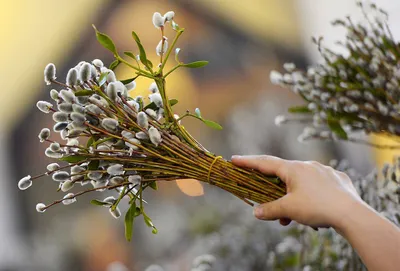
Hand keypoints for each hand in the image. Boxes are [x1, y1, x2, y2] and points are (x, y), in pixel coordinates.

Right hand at [232, 155, 363, 228]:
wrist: (352, 214)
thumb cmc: (317, 208)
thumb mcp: (289, 210)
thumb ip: (270, 210)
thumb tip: (256, 212)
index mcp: (293, 169)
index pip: (265, 163)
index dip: (248, 162)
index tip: (234, 159)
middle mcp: (308, 165)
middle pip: (283, 175)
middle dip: (275, 191)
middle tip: (272, 204)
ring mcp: (324, 171)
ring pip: (301, 182)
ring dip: (293, 197)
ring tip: (294, 217)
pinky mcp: (337, 179)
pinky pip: (318, 184)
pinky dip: (311, 194)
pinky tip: (315, 206)